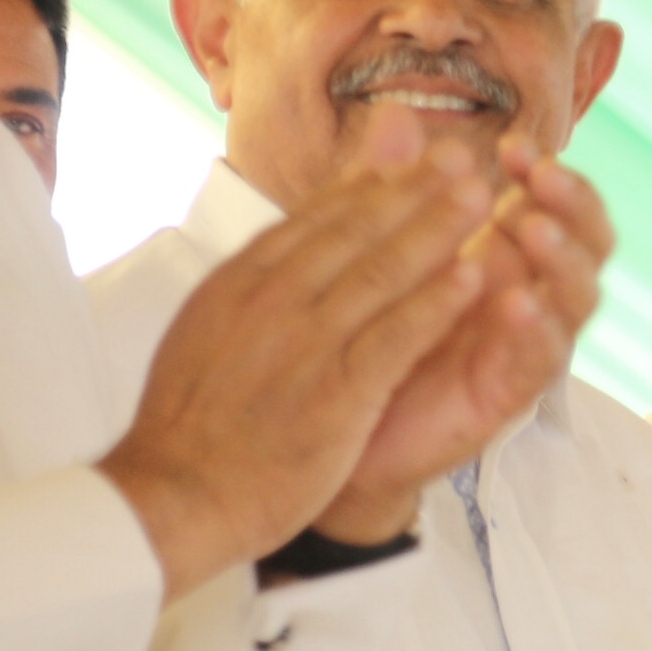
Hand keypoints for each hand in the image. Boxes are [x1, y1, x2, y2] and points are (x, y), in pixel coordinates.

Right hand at [100, 110, 491, 599]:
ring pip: (380, 271)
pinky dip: (434, 303)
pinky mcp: (333, 392)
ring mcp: (303, 344)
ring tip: (481, 197)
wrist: (170, 497)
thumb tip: (282, 245)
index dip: (372, 181)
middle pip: (354, 230)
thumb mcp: (207, 329)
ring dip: (435, 228)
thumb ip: (252, 281)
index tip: (415, 153)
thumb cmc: (191, 424)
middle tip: (461, 156)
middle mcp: (270, 299)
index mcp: (240, 282)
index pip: (316, 219)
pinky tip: (472, 277)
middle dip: (414, 188)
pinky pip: (394, 337)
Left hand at [312, 142, 616, 541]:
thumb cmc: (370, 330)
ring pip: (578, 296)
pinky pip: (543, 360)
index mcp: (509, 251)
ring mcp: (526, 342)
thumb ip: (396, 189)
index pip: (557, 201)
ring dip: (563, 257)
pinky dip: (537, 328)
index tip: (513, 146)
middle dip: (572, 202)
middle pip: (588, 241)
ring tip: (533, 227)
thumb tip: (398, 114)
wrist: (336, 426)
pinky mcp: (511, 391)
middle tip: (540, 176)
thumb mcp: (380, 250)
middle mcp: (531, 290)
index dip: (549, 170)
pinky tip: (517, 302)